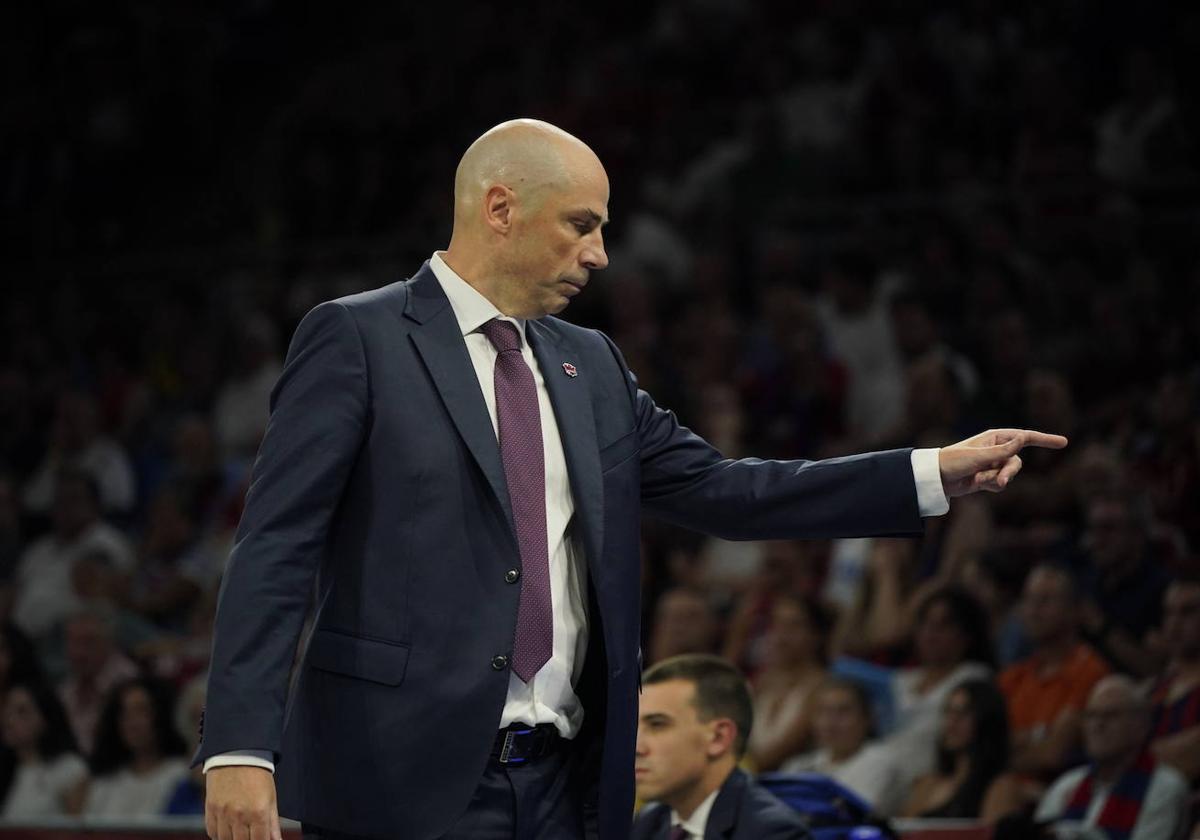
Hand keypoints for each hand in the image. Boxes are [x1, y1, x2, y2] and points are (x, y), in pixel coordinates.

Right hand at [205, 766, 280, 839]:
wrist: (237, 756)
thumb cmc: (258, 776)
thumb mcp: (271, 799)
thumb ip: (273, 824)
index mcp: (259, 812)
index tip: (261, 839)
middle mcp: (240, 815)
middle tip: (250, 835)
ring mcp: (223, 814)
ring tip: (240, 833)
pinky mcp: (210, 810)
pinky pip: (212, 832)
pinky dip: (219, 834)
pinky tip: (227, 829)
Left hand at [939, 428, 1067, 497]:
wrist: (937, 478)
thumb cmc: (954, 461)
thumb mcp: (979, 456)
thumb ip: (1003, 451)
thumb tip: (1023, 438)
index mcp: (995, 438)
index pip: (1025, 436)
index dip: (1045, 439)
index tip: (1064, 442)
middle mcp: (996, 449)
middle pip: (1017, 461)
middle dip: (1009, 472)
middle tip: (1000, 481)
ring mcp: (993, 464)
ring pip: (1010, 474)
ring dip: (996, 480)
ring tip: (979, 480)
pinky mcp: (989, 477)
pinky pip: (1000, 484)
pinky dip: (991, 485)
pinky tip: (976, 483)